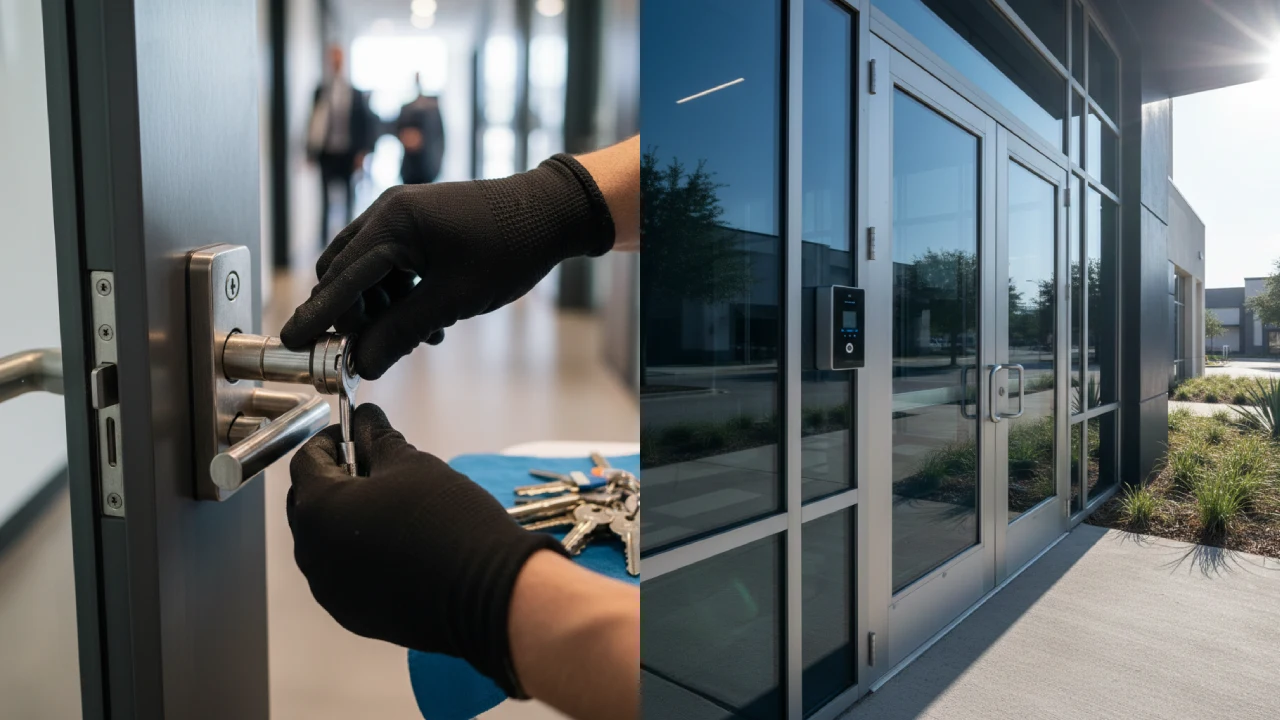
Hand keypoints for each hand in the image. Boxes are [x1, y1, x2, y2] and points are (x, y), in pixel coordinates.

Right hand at [280, 154, 614, 377]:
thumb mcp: (454, 299)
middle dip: (355, 316)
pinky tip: (430, 324)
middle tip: (373, 351)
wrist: (552, 213)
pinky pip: (391, 267)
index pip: (341, 277)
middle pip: (345, 274)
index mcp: (392, 223)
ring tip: (420, 338)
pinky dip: (400, 297)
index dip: (317, 315)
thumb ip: (404, 331)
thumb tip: (365, 363)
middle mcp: (388, 212)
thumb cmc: (510, 246)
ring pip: (369, 274)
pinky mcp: (419, 226)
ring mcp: (403, 216)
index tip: (294, 343)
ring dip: (382, 311)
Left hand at [287, 403, 566, 696]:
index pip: (306, 461)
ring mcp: (330, 588)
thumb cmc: (447, 521)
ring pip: (327, 540)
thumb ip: (379, 439)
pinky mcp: (352, 613)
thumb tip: (365, 419)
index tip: (357, 433)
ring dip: (349, 518)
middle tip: (377, 467)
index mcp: (319, 509)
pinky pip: (345, 572)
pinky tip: (398, 546)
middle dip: (337, 479)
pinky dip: (360, 554)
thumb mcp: (413, 465)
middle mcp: (311, 553)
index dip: (331, 440)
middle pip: (310, 503)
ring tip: (392, 509)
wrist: (484, 591)